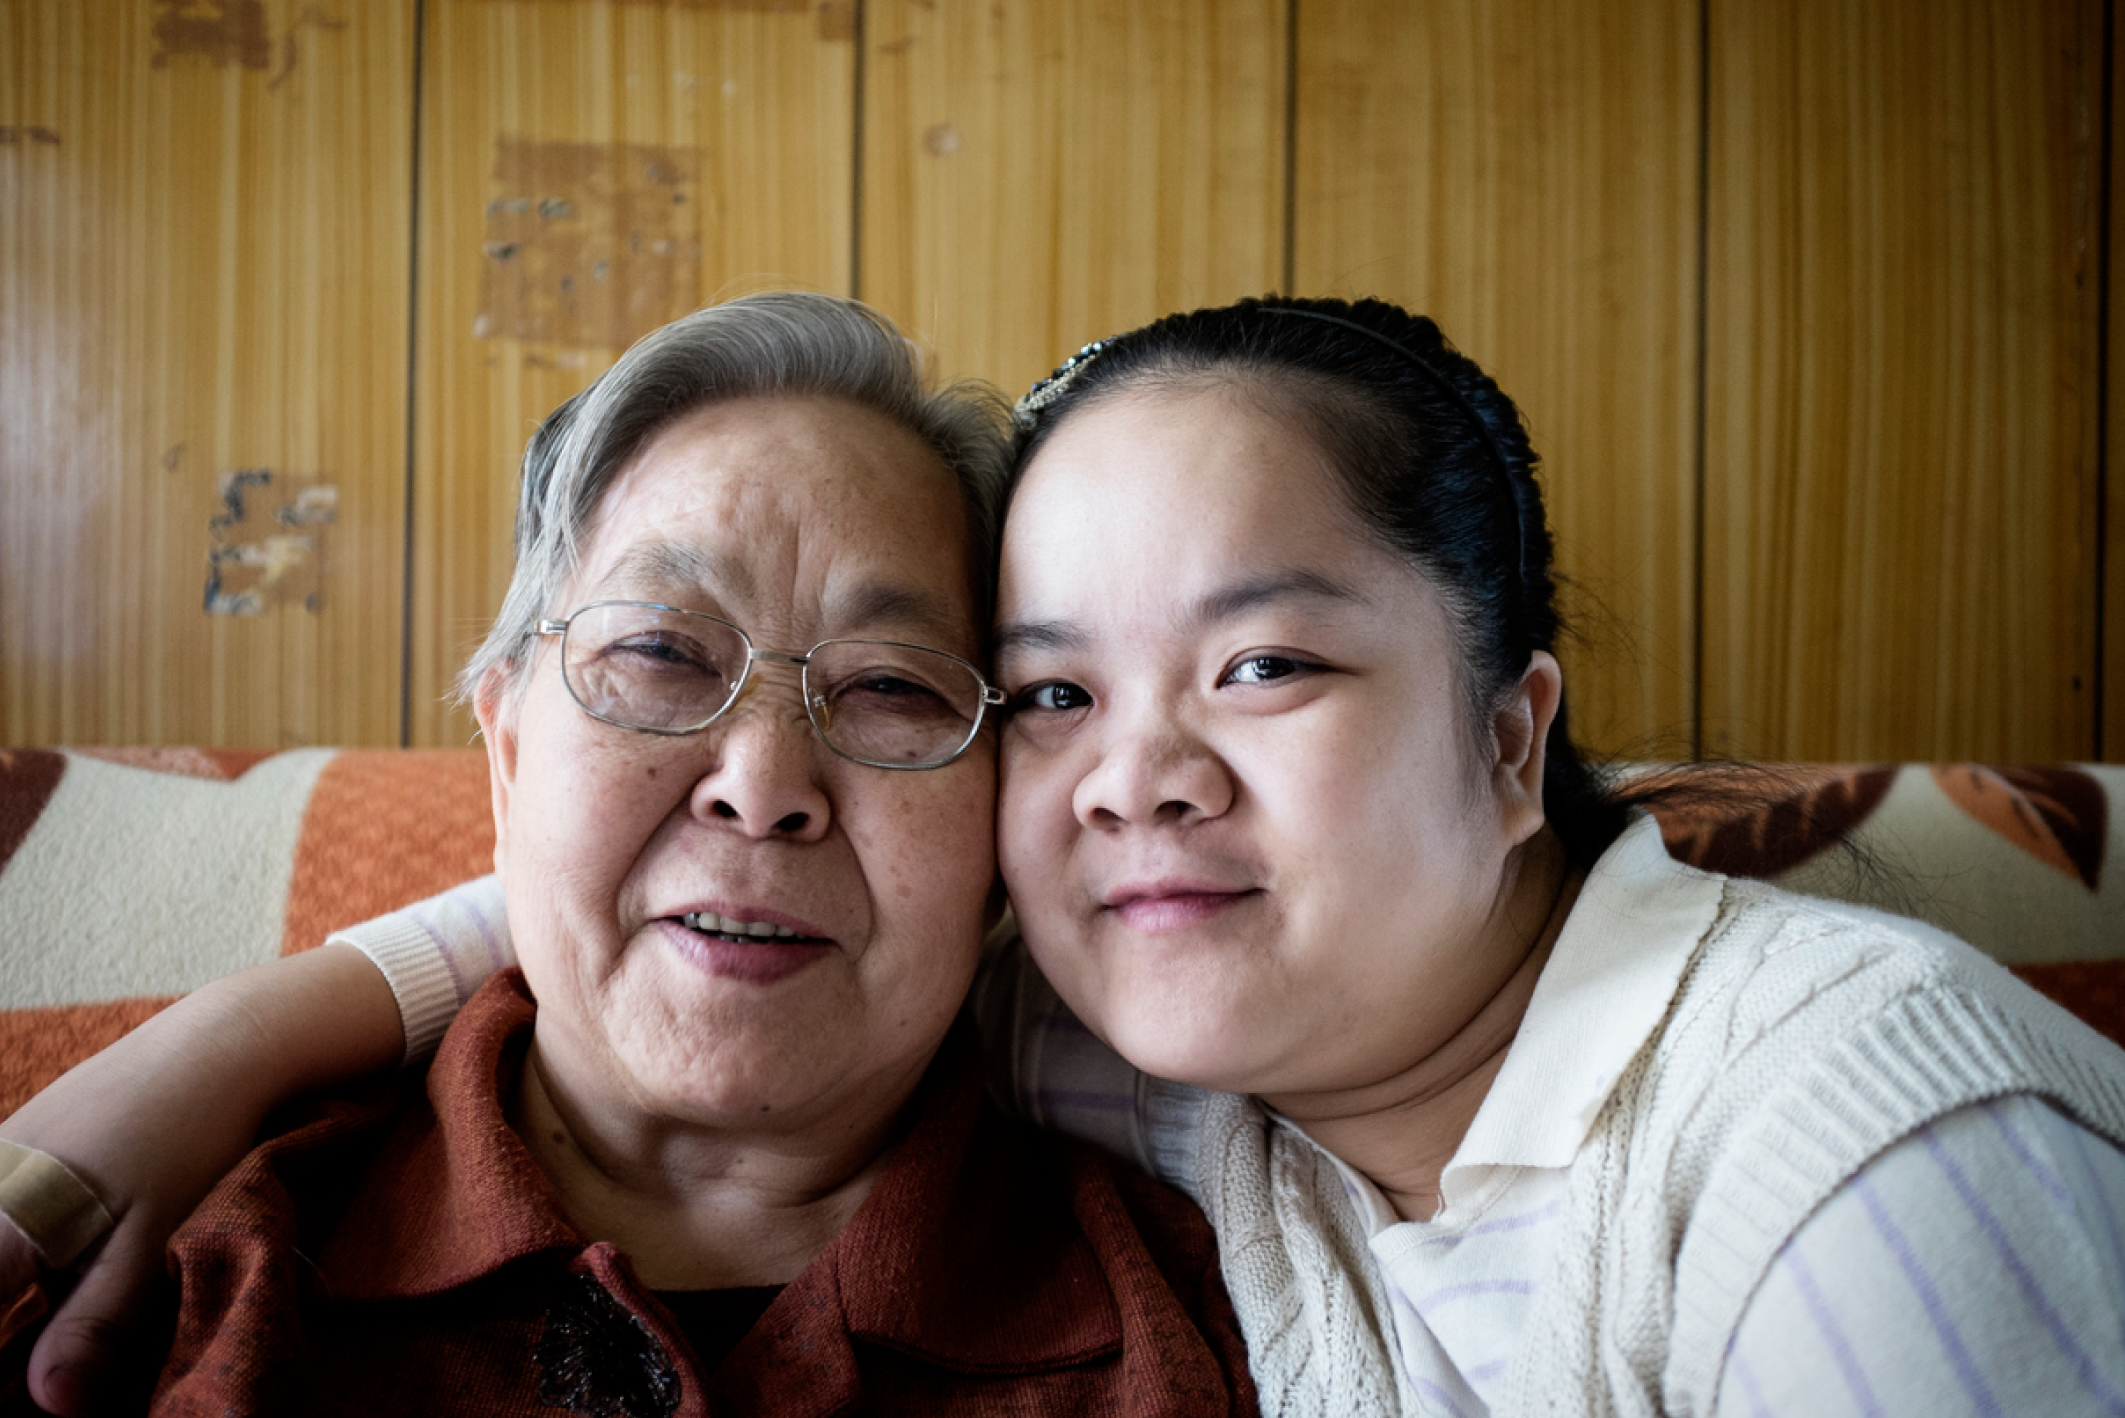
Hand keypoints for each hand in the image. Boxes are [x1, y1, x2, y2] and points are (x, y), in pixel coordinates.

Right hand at [0, 945, 403, 1413]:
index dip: (2, 1346)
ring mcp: (0, 1153)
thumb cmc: (189, 1141)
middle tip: (62, 1332)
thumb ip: (94, 1323)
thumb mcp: (152, 1243)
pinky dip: (27, 1242)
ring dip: (20, 1282)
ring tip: (70, 1291)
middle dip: (10, 1318)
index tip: (28, 1367)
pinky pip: (7, 1204)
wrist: (215, 1044)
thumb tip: (49, 1402)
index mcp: (3, 1220)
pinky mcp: (22, 1137)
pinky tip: (70, 1247)